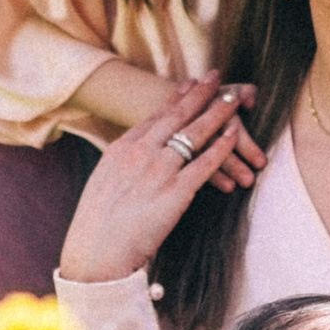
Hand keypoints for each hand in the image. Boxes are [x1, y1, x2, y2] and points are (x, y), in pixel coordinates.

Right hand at [57, 75, 259, 282]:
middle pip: (176, 116)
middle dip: (200, 94)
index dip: (176, 99)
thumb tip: (130, 164)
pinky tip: (234, 134)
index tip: (189, 84)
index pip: (154, 117)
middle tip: (216, 75)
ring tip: (234, 98)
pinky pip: (205, 162)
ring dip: (217, 112)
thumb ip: (121, 168)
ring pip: (194, 133)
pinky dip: (222, 146)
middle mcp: (140, 153)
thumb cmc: (96, 227)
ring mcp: (159, 170)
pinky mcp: (175, 192)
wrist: (95, 254)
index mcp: (121, 150)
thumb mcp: (103, 184)